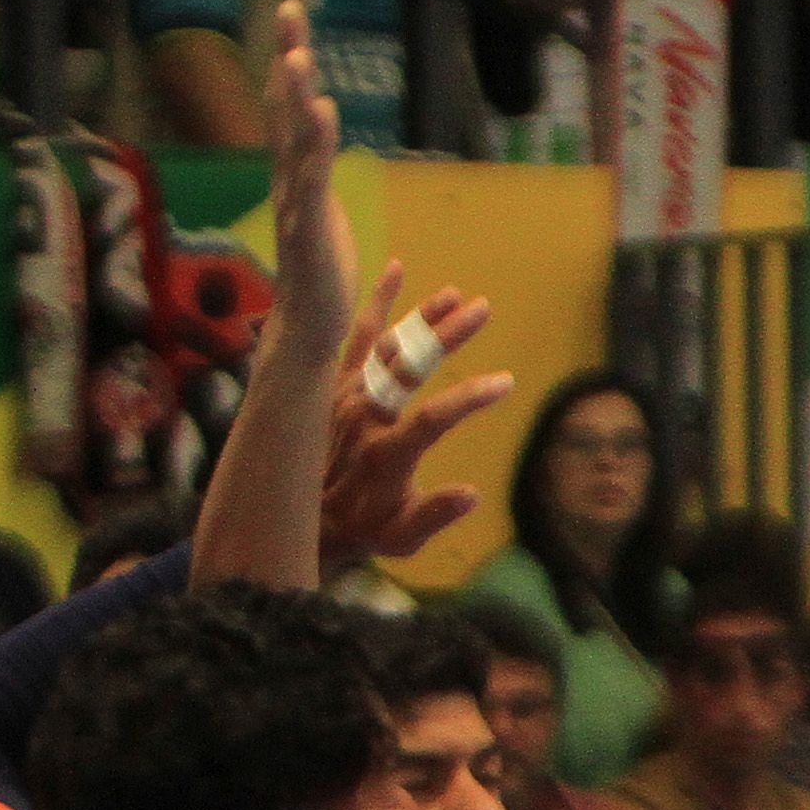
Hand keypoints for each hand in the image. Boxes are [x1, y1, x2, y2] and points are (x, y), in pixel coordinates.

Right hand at [262, 1, 353, 364]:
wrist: (310, 326)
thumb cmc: (321, 273)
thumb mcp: (323, 210)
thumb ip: (317, 174)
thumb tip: (317, 142)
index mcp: (296, 172)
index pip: (290, 107)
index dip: (289, 61)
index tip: (292, 18)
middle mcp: (290, 178)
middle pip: (286, 107)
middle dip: (288, 57)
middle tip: (289, 10)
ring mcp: (298, 201)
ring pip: (295, 139)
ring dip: (294, 97)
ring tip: (296, 56)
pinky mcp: (311, 226)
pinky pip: (313, 177)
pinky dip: (316, 144)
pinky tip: (320, 112)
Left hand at [320, 259, 512, 561]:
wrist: (304, 516)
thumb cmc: (364, 529)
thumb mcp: (401, 538)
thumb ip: (434, 515)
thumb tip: (472, 494)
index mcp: (387, 453)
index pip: (435, 418)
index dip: (470, 398)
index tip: (505, 381)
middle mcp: (365, 416)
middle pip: (410, 366)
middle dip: (447, 335)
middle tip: (484, 307)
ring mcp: (347, 395)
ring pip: (387, 345)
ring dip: (421, 317)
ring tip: (454, 294)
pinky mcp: (337, 384)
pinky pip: (355, 335)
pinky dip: (375, 303)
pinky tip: (396, 271)